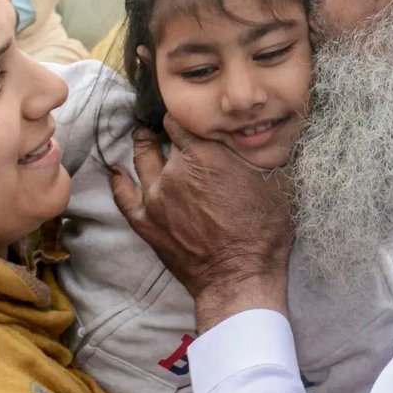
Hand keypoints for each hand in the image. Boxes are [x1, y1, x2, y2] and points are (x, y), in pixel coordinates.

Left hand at [110, 116, 291, 331]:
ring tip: (144, 137)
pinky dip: (118, 180)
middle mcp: (175, 170)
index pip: (181, 119)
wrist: (240, 278)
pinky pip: (123, 195)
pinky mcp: (145, 222)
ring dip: (143, 146)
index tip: (189, 115)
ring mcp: (155, 197)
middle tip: (169, 125)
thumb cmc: (263, 231)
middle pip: (162, 137)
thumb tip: (261, 130)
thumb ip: (259, 150)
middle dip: (165, 130)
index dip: (185, 115)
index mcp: (205, 154)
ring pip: (142, 159)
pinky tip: (117, 171)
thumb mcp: (275, 181)